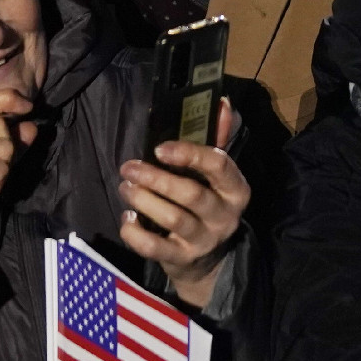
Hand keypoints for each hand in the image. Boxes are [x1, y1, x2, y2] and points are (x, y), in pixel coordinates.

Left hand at [117, 99, 250, 310]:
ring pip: (172, 218)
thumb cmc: (207, 204)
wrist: (206, 260)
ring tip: (125, 187)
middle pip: (191, 194)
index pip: (218, 166)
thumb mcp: (215, 176)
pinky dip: (135, 233)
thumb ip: (217, 139)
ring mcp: (204, 240)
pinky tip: (127, 219)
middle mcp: (224, 216)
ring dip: (143, 200)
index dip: (189, 154)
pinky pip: (155, 247)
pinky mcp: (182, 259)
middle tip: (128, 168)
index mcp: (236, 189)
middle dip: (155, 178)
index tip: (160, 148)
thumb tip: (222, 101)